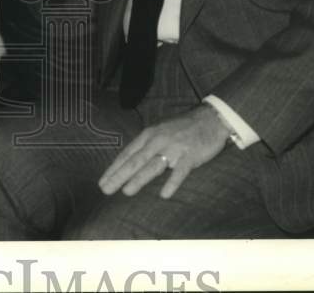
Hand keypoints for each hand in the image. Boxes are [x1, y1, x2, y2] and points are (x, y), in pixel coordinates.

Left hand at [98, 104, 230, 198]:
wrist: (210, 118)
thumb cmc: (182, 128)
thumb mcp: (160, 131)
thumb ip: (147, 145)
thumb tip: (130, 163)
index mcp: (149, 135)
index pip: (127, 154)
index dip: (114, 169)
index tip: (102, 182)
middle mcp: (158, 140)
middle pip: (135, 161)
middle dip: (119, 176)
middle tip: (106, 190)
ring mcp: (174, 148)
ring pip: (153, 165)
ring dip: (139, 179)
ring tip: (126, 191)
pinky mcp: (190, 155)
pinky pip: (180, 171)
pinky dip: (172, 182)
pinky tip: (164, 194)